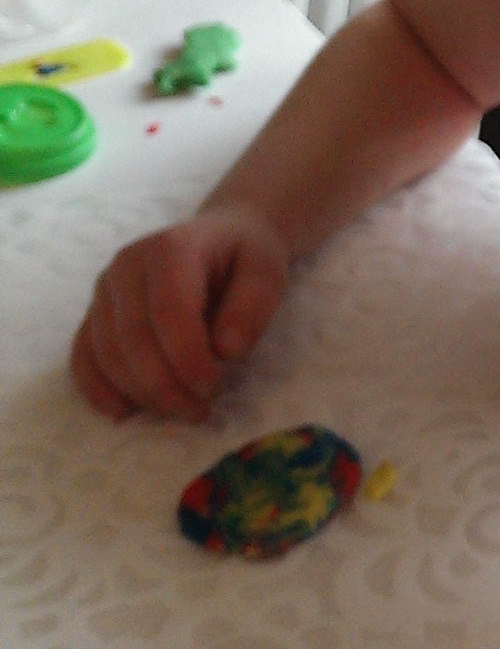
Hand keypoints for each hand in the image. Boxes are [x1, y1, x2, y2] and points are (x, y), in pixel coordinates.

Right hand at [70, 207, 289, 420]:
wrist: (222, 236)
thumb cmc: (244, 258)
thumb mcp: (267, 273)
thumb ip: (252, 308)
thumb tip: (225, 350)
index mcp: (169, 248)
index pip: (168, 312)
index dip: (186, 359)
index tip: (212, 390)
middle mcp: (127, 265)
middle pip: (132, 338)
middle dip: (164, 386)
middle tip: (200, 412)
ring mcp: (105, 288)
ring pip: (106, 352)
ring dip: (140, 393)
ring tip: (181, 411)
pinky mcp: (95, 311)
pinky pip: (84, 354)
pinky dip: (98, 388)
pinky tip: (123, 412)